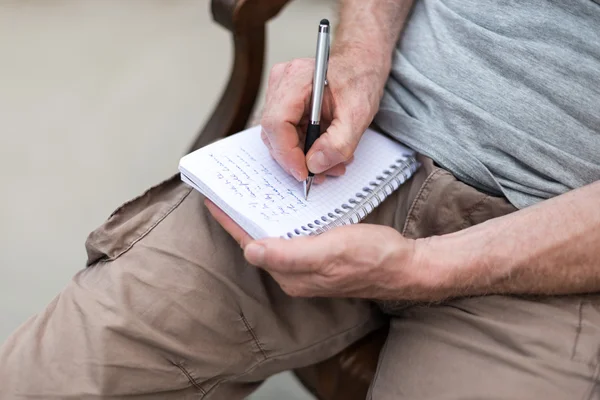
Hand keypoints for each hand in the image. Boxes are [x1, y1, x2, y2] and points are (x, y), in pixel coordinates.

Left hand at [206, 199, 437, 300]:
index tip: (211, 200)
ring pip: (274, 237)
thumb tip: (252, 251)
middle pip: (259, 242)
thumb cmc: (371, 257)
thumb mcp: (329, 251)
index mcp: (291, 274)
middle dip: (241, 218)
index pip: (251, 245)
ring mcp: (307, 265)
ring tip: (246, 194)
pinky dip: (280, 217)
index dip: (230, 222)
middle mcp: (295, 272)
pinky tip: (280, 203)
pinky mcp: (320, 255)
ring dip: (259, 217)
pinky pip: (291, 235)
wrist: (405, 264)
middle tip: (226, 191)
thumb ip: (289, 254)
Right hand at [260, 50, 388, 182]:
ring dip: (304, 157)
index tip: (304, 173)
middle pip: (275, 134)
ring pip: (280, 138)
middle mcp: (281, 83)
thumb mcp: (358, 114)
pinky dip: (305, 148)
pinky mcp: (284, 104)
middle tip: (323, 173)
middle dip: (298, 159)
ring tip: (332, 164)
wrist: (362, 64)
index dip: (287, 154)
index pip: (276, 124)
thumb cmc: (360, 78)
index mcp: (296, 79)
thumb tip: (314, 165)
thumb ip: (338, 143)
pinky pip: (287, 134)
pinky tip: (326, 152)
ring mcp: (279, 93)